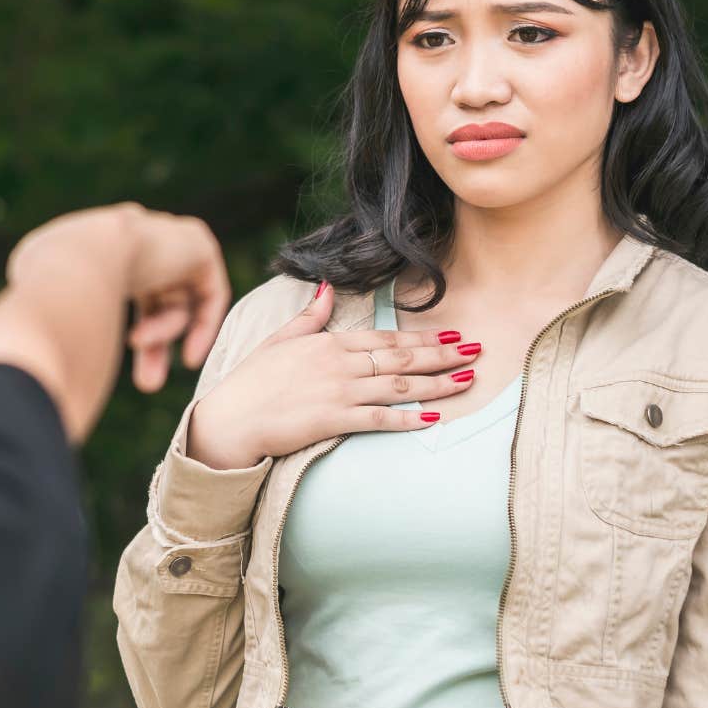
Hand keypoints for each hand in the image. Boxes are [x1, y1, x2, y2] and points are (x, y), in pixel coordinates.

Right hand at [5, 202, 228, 393]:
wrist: (75, 265)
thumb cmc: (44, 292)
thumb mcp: (28, 296)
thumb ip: (45, 306)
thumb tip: (30, 337)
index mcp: (90, 237)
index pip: (115, 282)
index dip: (112, 322)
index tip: (105, 356)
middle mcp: (127, 231)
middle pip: (150, 294)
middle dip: (149, 341)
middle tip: (146, 384)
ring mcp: (162, 233)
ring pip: (173, 300)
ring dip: (160, 340)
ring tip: (145, 374)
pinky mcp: (196, 243)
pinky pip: (208, 292)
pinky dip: (201, 327)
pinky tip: (188, 358)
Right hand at [185, 280, 482, 468]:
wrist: (231, 419)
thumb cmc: (252, 380)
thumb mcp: (280, 339)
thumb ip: (309, 316)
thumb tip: (327, 288)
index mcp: (329, 342)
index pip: (387, 338)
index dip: (423, 338)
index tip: (452, 336)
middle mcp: (340, 364)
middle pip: (402, 359)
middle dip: (442, 355)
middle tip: (476, 352)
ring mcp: (339, 392)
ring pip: (400, 387)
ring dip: (437, 384)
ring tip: (466, 381)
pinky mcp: (334, 420)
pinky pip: (379, 419)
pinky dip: (408, 419)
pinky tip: (433, 419)